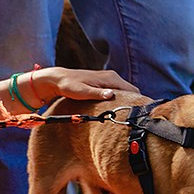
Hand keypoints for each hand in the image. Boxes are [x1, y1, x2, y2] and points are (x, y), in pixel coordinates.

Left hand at [24, 67, 144, 106]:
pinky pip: (116, 92)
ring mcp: (108, 79)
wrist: (58, 79)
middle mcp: (112, 77)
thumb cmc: (68, 85)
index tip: (135, 113)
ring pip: (123, 92)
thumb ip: (98, 93)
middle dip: (131, 103)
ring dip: (123, 102)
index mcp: (110, 78)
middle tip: (128, 117)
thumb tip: (112, 95)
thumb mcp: (82, 92)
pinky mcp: (104, 83)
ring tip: (121, 114)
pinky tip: (112, 108)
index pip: (132, 90)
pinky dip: (117, 99)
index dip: (136, 101)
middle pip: (130, 91)